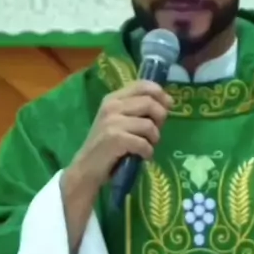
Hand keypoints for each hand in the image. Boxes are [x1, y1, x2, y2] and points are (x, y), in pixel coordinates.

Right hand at [67, 80, 172, 194]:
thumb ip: (137, 109)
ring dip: (154, 139)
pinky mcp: (115, 139)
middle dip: (160, 119)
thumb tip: (167, 103)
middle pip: (150, 103)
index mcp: (113, 98)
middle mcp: (111, 106)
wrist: (86, 168)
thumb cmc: (107, 146)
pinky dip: (148, 152)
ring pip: (149, 125)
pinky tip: (143, 156)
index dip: (160, 94)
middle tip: (154, 133)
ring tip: (147, 147)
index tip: (167, 106)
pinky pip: (143, 143)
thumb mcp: (119, 121)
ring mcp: (112, 122)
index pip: (142, 85)